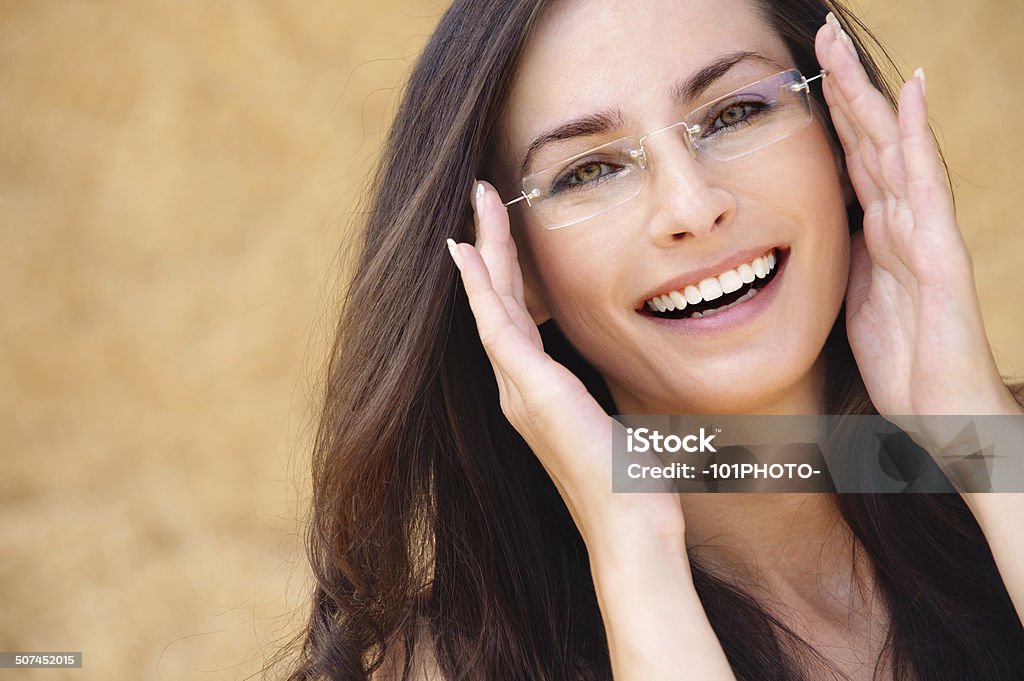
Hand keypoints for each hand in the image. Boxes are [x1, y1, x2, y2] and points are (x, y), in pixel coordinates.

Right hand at [447, 181, 687, 560]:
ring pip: (493, 305)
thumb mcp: (621, 422)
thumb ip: (609, 393)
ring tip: (477, 206)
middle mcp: (518, 389)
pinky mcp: (532, 391)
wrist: (628, 527)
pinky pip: (498, 327)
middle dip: (489, 248)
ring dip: (484, 252)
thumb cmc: (630, 484)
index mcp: (538, 393)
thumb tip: (635, 373)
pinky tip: (471, 254)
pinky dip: (482, 288)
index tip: (495, 235)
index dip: (502, 275)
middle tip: (482, 199)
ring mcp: (520, 390)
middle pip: (497, 303)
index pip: (515, 319)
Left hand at [815, 14, 1020, 419]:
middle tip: (820, 37)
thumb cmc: (906, 361)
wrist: (943, 413)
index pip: (851, 159)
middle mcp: (902, 220)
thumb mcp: (859, 300)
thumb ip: (852, 258)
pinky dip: (914, 136)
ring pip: (891, 147)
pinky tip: (907, 92)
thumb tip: (836, 225)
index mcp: (878, 232)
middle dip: (843, 88)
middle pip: (868, 140)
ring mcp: (924, 231)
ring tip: (842, 49)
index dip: (830, 116)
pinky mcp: (940, 252)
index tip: (802, 73)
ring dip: (867, 95)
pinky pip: (924, 184)